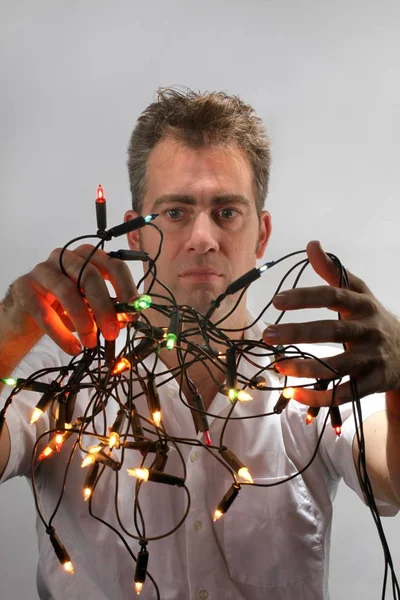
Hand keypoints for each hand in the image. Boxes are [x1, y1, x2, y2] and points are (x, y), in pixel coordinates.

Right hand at [4, 244, 137, 354]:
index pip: (114, 266)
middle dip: (105, 308)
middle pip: (90, 276)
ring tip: (90, 343)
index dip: (127, 289)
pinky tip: (73, 348)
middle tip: (112, 333)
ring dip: (84, 321)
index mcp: (88, 257)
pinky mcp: (24, 288)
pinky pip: (45, 313)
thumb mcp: (90, 306)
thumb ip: (108, 308)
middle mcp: (65, 257)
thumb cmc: (63, 305)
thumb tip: (124, 320)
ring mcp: (43, 270)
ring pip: (67, 291)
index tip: (134, 314)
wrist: (26, 311)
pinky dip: (62, 334)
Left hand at [263, 240, 399, 405]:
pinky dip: (319, 397)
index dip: (305, 297)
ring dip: (306, 367)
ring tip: (278, 365)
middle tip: (268, 335)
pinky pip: (345, 392)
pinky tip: (295, 393)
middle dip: (298, 332)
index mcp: (363, 304)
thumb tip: (312, 244)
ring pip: (338, 365)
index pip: (333, 295)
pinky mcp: (374, 382)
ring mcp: (373, 357)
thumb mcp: (359, 294)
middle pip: (332, 330)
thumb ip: (334, 272)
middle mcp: (369, 329)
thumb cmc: (373, 320)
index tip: (277, 300)